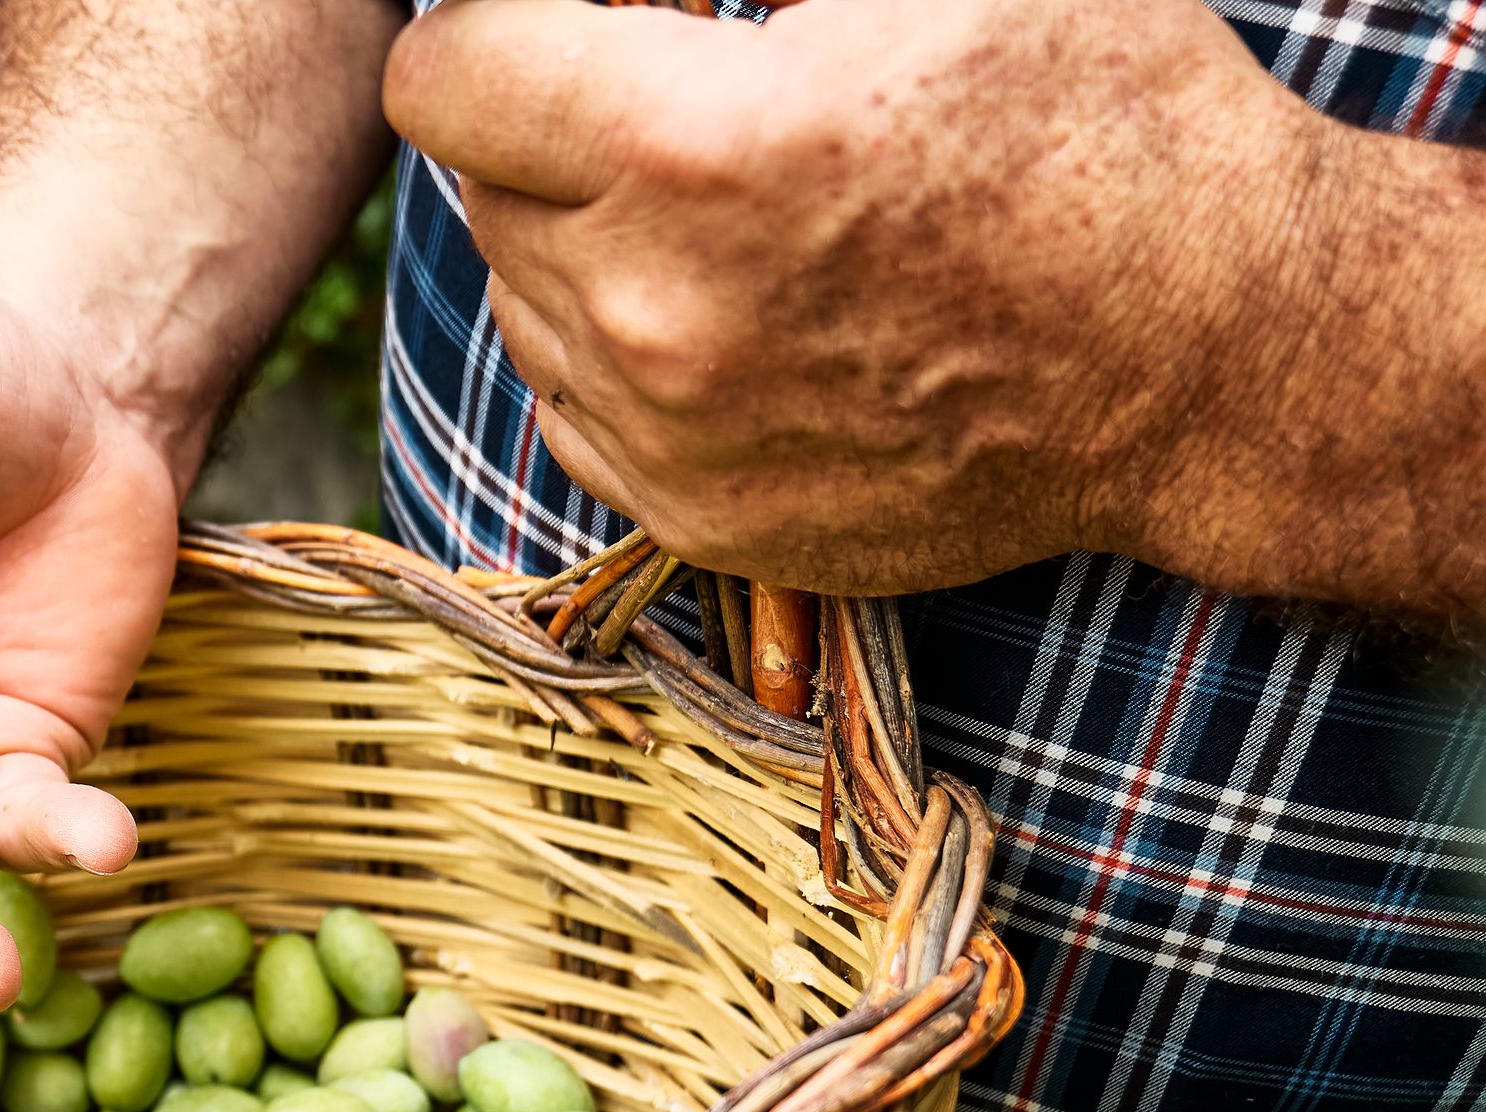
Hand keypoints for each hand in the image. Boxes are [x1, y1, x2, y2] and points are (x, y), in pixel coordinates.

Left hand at [383, 0, 1330, 594]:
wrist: (1214, 352)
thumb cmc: (1100, 120)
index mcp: (694, 148)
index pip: (442, 78)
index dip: (486, 34)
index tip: (548, 31)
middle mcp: (653, 308)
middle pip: (481, 190)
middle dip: (549, 135)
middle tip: (666, 114)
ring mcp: (667, 433)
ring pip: (522, 305)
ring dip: (580, 248)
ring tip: (717, 217)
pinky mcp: (694, 518)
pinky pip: (574, 408)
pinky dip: (617, 356)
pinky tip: (728, 313)